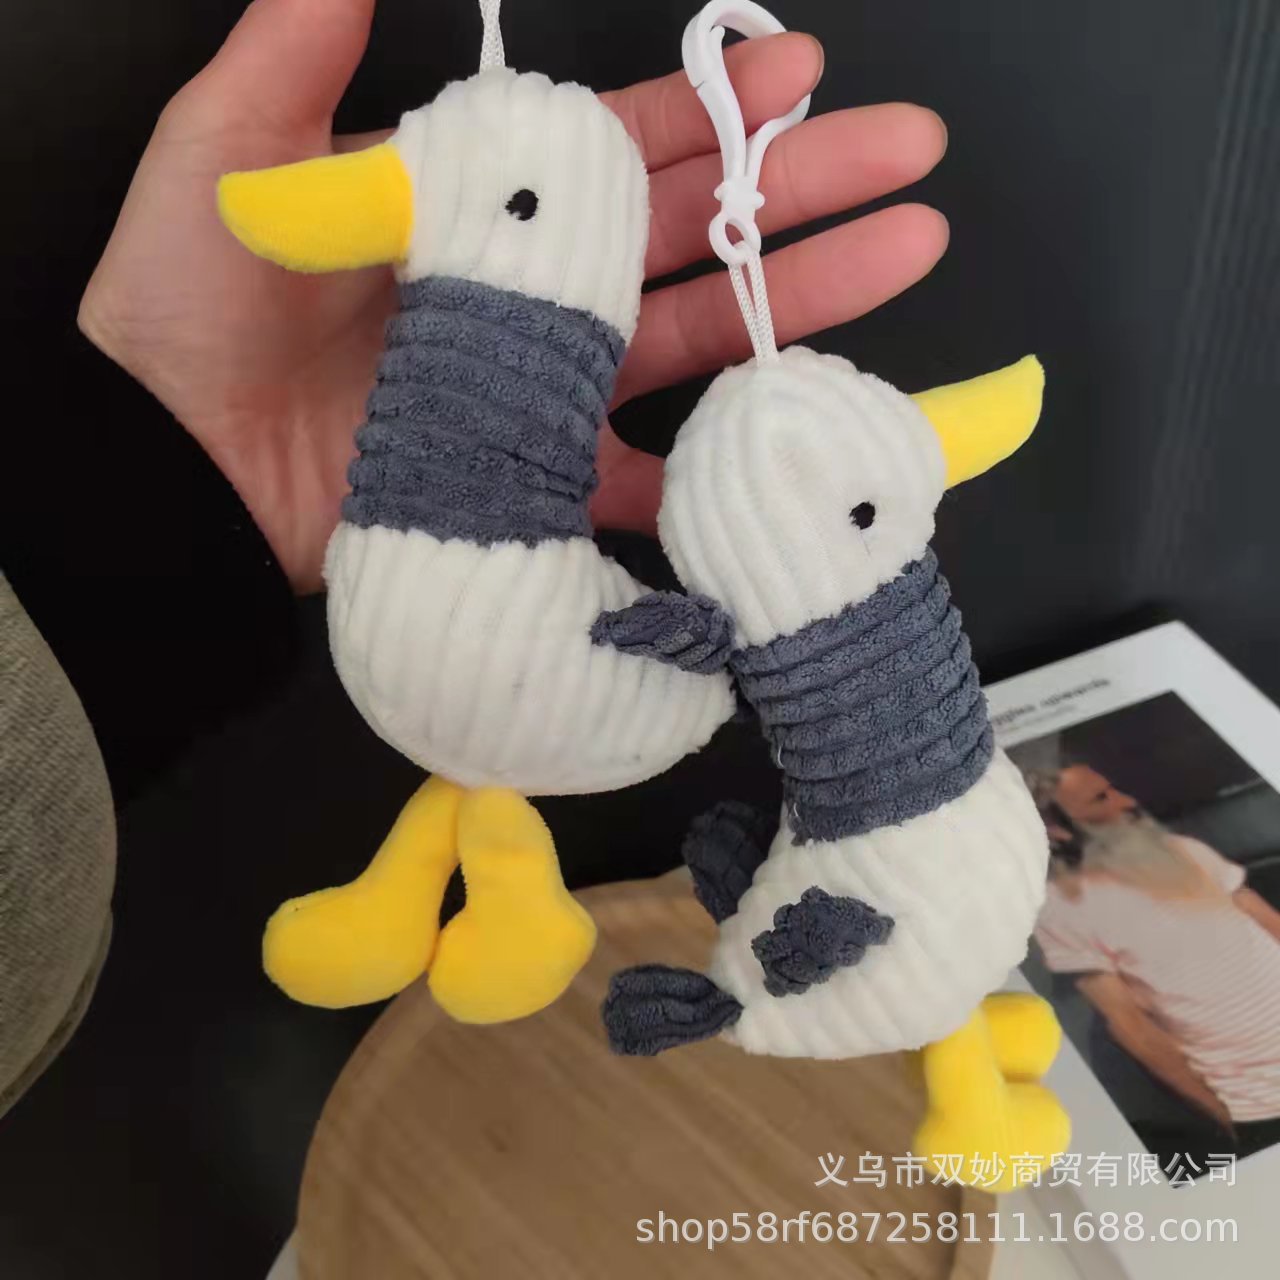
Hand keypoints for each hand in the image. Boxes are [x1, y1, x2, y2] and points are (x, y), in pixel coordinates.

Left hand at [80, 0, 947, 591]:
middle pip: (687, 233)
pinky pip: (643, 477)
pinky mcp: (539, 480)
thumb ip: (302, 53)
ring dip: (803, 298)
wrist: (173, 471)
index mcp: (478, 206)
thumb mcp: (235, 151)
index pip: (617, 146)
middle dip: (799, 188)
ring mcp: (543, 392)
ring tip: (907, 251)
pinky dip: (715, 467)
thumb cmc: (191, 306)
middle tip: (907, 155)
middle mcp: (528, 296)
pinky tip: (804, 430)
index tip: (803, 72)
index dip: (713, 108)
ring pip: (696, 341)